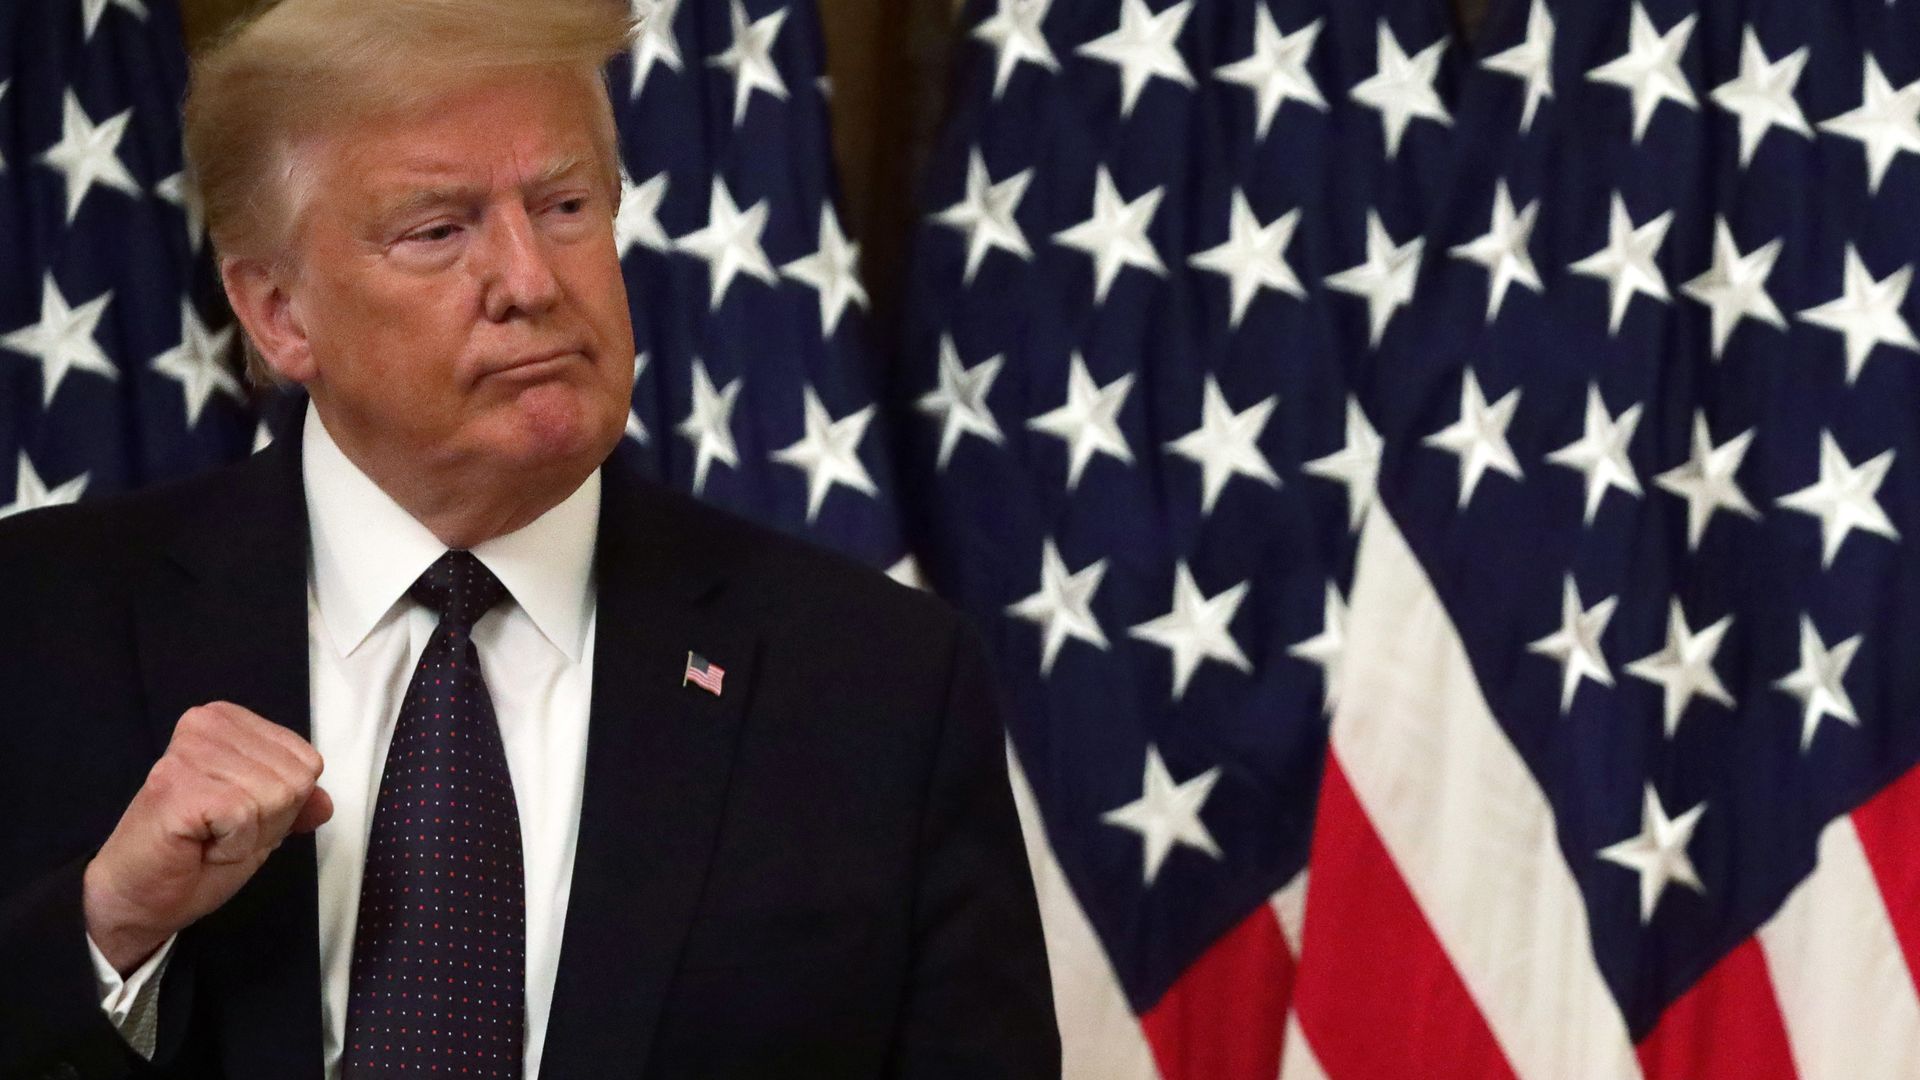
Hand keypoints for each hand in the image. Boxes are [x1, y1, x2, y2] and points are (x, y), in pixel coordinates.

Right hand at [82, 702, 332, 974]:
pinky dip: (233, 844)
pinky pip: (245, 814)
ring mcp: (190, 752)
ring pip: (275, 795)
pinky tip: (199, 845)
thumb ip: (296, 804)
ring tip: (207, 838)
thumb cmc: (193, 858)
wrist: (137, 897)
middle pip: (295, 779)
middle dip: (268, 821)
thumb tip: (326, 802)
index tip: (238, 819)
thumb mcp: (262, 825)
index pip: (306, 760)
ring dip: (249, 834)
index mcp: (230, 722)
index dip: (283, 805)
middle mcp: (207, 723)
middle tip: (220, 833)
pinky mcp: (178, 784)